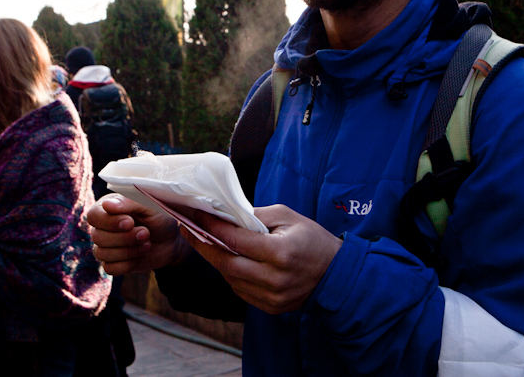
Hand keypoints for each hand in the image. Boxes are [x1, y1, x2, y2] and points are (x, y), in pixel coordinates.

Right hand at [88, 194, 191, 275]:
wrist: (172, 240)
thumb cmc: (160, 217)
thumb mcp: (149, 205)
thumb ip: (129, 203)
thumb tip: (107, 205)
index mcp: (108, 207)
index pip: (94, 215)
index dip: (109, 222)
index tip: (130, 222)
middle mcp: (103, 226)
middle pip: (98, 236)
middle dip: (125, 238)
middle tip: (146, 233)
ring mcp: (106, 245)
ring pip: (102, 253)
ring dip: (129, 251)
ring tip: (147, 243)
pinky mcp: (113, 262)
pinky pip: (109, 268)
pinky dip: (128, 263)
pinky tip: (140, 255)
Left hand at [185, 204, 342, 315]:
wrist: (336, 276)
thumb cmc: (312, 240)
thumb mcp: (289, 217)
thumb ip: (257, 216)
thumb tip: (227, 215)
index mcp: (280, 253)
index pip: (235, 240)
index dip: (212, 227)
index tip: (194, 215)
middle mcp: (273, 278)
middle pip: (226, 263)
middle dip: (203, 246)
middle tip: (188, 230)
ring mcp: (271, 297)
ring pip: (231, 278)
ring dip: (215, 260)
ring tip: (203, 242)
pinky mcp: (270, 307)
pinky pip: (240, 290)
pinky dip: (231, 274)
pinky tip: (226, 260)